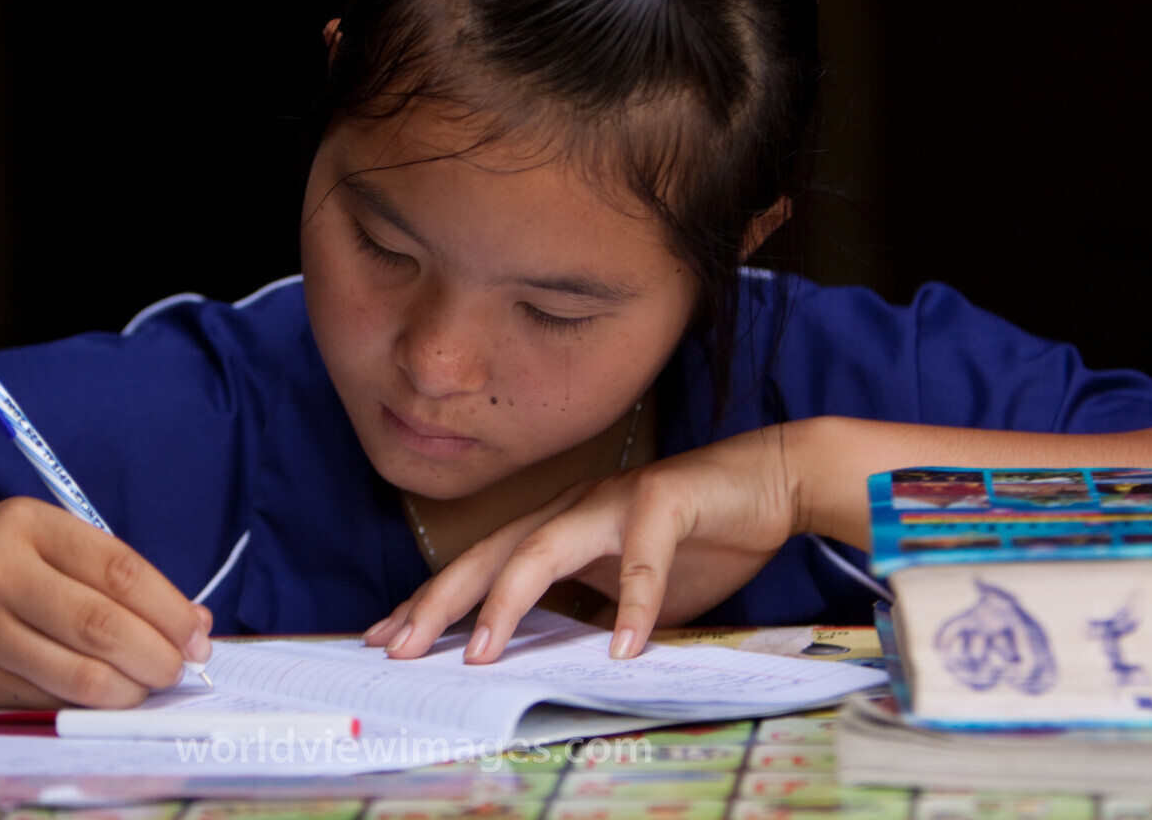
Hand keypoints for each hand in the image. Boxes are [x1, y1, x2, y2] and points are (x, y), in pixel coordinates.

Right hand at [0, 498, 210, 706]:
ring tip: (151, 683)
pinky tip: (112, 696)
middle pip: (104, 626)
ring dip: (133, 688)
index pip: (119, 569)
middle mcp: (0, 575)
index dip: (170, 607)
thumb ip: (108, 572)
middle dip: (159, 654)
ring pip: (82, 675)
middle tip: (182, 666)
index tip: (197, 631)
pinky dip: (95, 704)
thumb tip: (191, 620)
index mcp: (27, 525)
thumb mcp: (37, 539)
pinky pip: (53, 700)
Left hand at [364, 425, 804, 663]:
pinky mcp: (663, 501)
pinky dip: (634, 603)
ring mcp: (613, 502)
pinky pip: (642, 558)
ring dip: (507, 601)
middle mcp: (569, 510)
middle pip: (490, 555)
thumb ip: (586, 620)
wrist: (765, 483)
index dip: (431, 601)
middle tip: (399, 646)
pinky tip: (624, 648)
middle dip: (439, 602)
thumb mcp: (626, 595)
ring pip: (542, 548)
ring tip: (479, 651)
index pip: (478, 568)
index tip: (386, 638)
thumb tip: (545, 668)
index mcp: (554, 528)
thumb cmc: (693, 539)